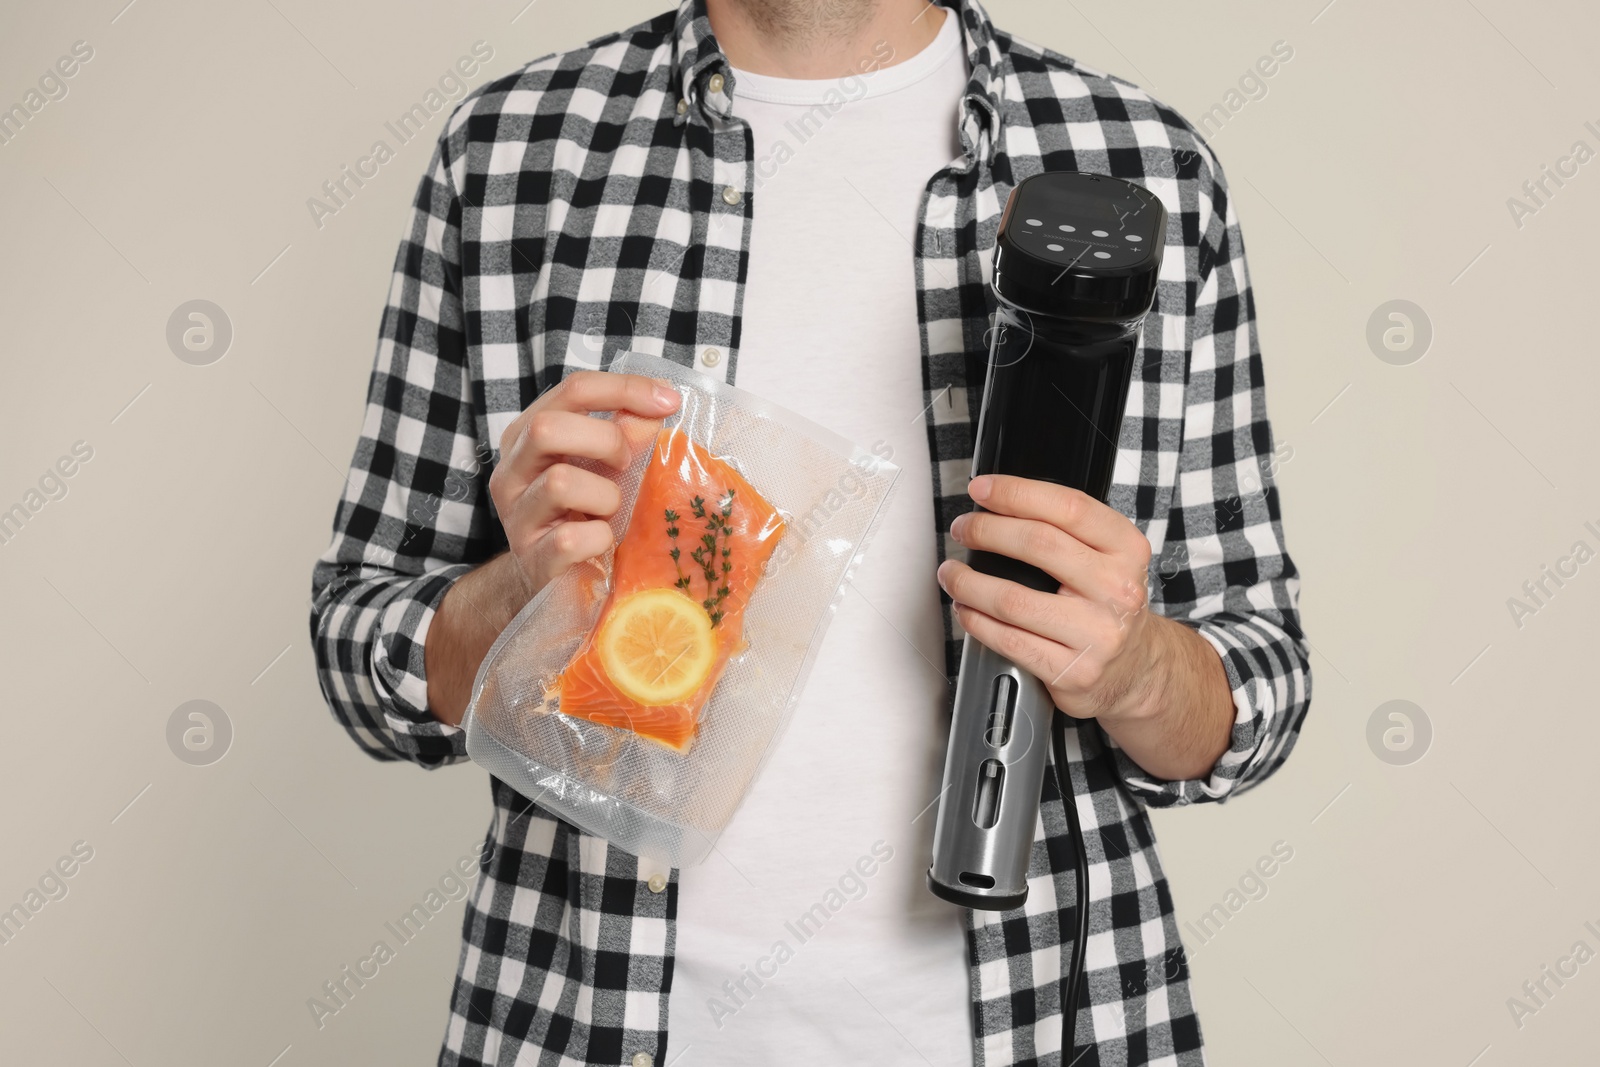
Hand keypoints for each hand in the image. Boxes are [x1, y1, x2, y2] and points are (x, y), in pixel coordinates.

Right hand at [489, 370, 679, 598]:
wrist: (557, 581)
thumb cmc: (583, 514)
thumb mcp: (603, 466)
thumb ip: (625, 434)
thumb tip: (657, 407)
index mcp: (527, 436)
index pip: (572, 390)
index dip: (624, 389)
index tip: (669, 401)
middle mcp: (512, 471)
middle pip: (547, 428)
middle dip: (605, 440)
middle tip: (627, 465)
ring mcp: (517, 517)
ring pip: (560, 483)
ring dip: (605, 495)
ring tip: (611, 511)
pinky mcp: (533, 559)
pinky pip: (570, 539)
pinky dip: (600, 539)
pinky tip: (604, 542)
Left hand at [935, 474, 1156, 722]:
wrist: (1134, 669)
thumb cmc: (1107, 605)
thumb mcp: (1107, 558)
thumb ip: (1067, 531)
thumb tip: (999, 506)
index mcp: (1127, 550)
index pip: (1069, 507)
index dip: (1016, 493)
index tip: (981, 489)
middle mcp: (1117, 589)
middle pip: (1037, 544)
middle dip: (985, 530)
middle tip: (963, 529)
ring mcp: (1096, 633)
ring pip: (1012, 599)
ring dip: (967, 582)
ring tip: (951, 573)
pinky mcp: (1072, 671)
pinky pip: (1008, 640)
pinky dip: (976, 621)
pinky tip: (967, 609)